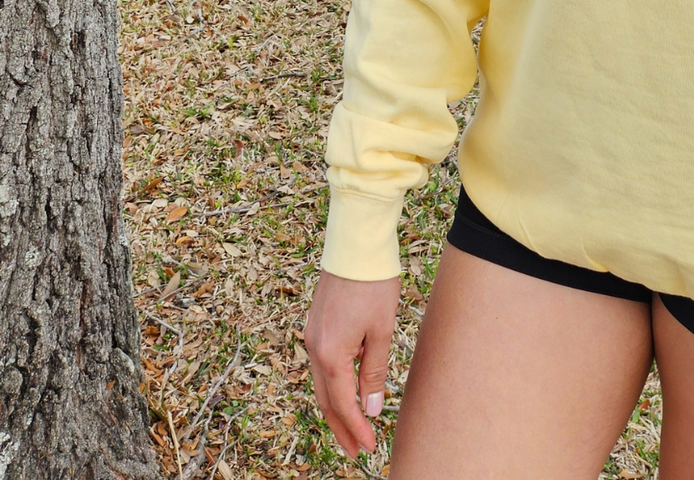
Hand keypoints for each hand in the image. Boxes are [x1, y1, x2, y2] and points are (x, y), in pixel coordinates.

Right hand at [305, 268, 400, 457]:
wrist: (355, 241)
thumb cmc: (372, 282)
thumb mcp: (382, 331)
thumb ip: (374, 372)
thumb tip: (372, 408)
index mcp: (330, 352)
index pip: (343, 403)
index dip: (357, 428)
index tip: (370, 447)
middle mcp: (314, 347)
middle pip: (325, 399)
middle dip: (341, 427)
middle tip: (357, 451)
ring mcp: (311, 335)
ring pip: (321, 383)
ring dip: (335, 408)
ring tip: (351, 428)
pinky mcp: (315, 324)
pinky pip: (321, 365)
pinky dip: (332, 385)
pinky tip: (345, 391)